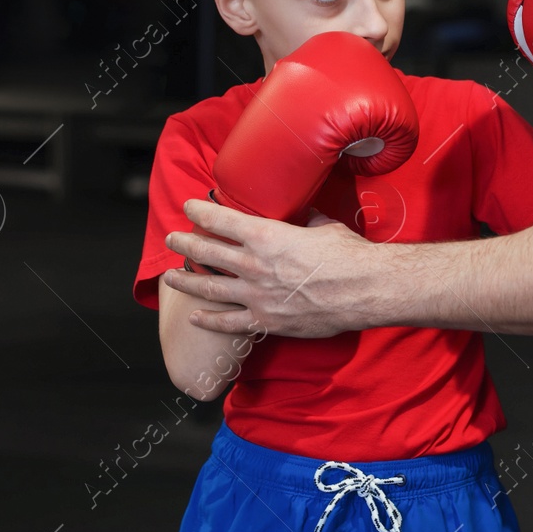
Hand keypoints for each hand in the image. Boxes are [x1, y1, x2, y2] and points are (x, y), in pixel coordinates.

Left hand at [162, 197, 373, 338]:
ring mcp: (257, 295)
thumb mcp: (324, 227)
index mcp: (266, 236)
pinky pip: (229, 323)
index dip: (200, 212)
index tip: (188, 208)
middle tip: (172, 240)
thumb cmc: (348, 255)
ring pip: (209, 288)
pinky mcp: (266, 321)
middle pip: (207, 253)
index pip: (221, 220)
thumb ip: (306, 222)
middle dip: (184, 244)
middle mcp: (254, 264)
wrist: (363, 290)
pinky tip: (195, 317)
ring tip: (170, 278)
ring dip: (185, 282)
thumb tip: (305, 215)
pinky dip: (209, 320)